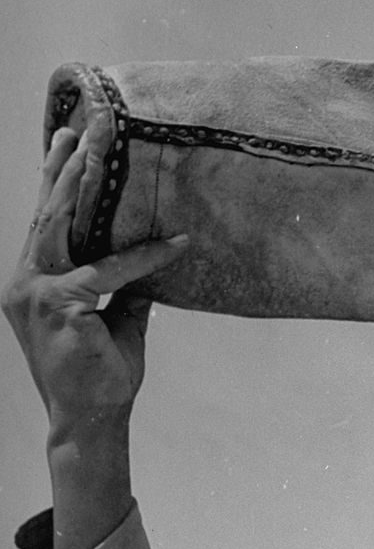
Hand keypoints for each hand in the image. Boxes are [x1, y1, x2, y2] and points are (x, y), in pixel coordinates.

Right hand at [2, 128, 188, 429]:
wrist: (92, 419)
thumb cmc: (102, 375)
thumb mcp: (117, 324)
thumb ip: (126, 291)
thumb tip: (149, 267)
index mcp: (33, 285)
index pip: (45, 228)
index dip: (59, 191)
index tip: (72, 154)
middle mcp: (24, 283)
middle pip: (45, 215)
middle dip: (61, 168)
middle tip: (78, 129)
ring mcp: (34, 292)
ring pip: (60, 225)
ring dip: (78, 183)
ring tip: (95, 147)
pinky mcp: (60, 304)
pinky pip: (110, 271)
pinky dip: (144, 258)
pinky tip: (173, 245)